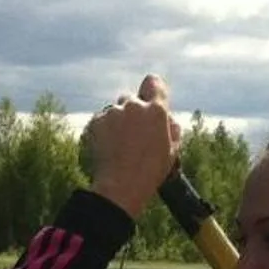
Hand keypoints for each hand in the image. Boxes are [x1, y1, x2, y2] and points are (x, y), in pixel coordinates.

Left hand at [84, 75, 180, 219]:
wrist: (120, 186)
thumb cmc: (150, 172)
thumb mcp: (172, 152)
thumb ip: (172, 129)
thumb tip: (168, 119)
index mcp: (156, 111)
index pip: (154, 82)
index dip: (152, 90)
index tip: (151, 99)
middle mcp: (134, 106)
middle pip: (132, 98)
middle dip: (133, 111)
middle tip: (135, 134)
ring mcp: (113, 112)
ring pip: (116, 110)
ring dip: (118, 121)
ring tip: (121, 146)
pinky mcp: (96, 121)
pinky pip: (102, 120)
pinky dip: (104, 130)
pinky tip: (109, 148)